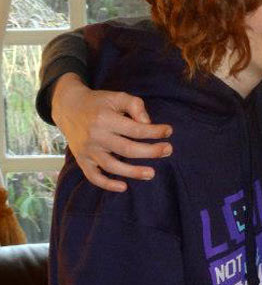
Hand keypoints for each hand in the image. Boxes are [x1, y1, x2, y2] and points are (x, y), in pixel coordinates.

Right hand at [51, 73, 172, 191]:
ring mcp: (87, 150)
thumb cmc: (99, 103)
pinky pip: (93, 176)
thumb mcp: (117, 96)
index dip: (154, 131)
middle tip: (168, 150)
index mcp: (105, 119)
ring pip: (111, 166)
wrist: (68, 107)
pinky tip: (123, 187)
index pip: (134, 129)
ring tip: (151, 174)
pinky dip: (107, 184)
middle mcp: (95, 136)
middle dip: (150, 152)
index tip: (169, 131)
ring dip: (132, 172)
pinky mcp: (82, 160)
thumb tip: (147, 124)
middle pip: (126, 149)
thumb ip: (135, 106)